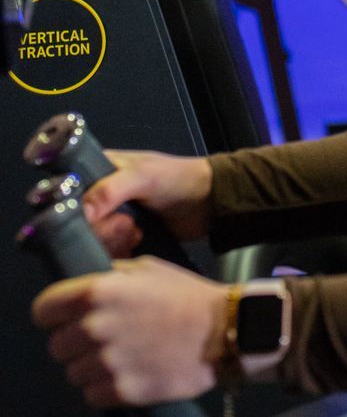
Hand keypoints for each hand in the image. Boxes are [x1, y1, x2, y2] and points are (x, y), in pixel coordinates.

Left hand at [32, 259, 228, 407]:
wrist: (224, 331)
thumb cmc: (186, 295)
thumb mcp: (147, 269)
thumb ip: (110, 277)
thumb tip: (86, 288)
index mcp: (98, 292)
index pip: (43, 310)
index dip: (53, 315)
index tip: (64, 318)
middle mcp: (95, 327)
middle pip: (56, 346)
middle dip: (75, 343)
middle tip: (103, 339)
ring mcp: (107, 362)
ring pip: (73, 374)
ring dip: (90, 368)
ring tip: (120, 358)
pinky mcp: (121, 391)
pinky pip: (91, 395)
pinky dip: (104, 389)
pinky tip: (127, 375)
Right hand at [82, 151, 213, 256]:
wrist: (209, 203)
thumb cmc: (177, 179)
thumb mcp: (144, 177)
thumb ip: (111, 189)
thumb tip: (82, 212)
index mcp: (99, 168)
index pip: (67, 188)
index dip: (71, 206)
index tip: (91, 217)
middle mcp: (99, 192)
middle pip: (77, 219)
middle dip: (100, 228)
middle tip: (124, 225)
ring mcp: (110, 216)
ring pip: (91, 237)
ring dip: (111, 239)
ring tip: (134, 232)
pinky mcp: (120, 236)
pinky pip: (106, 248)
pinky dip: (119, 249)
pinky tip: (136, 241)